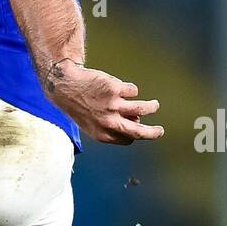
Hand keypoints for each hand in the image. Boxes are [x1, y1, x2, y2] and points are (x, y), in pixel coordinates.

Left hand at [45, 61, 163, 144]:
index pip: (127, 139)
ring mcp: (113, 106)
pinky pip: (133, 91)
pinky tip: (118, 87)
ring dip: (152, 107)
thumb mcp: (91, 123)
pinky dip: (129, 89)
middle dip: (153, 133)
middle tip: (160, 131)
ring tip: (155, 105)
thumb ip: (110, 126)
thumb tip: (135, 120)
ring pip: (143, 109)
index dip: (134, 134)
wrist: (65, 86)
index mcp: (102, 134)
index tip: (138, 128)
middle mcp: (108, 122)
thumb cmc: (80, 105)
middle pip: (138, 131)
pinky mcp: (116, 89)